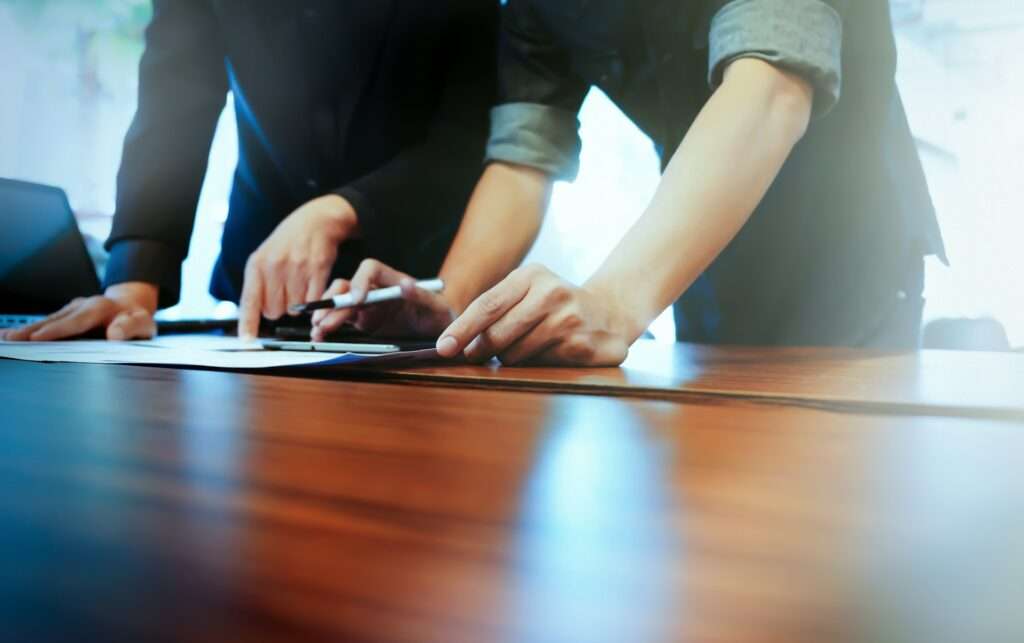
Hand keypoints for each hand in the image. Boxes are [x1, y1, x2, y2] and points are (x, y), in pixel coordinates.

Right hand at [0, 282, 157, 341]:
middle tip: (12, 339)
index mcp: (101, 308)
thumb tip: (114, 334)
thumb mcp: (144, 324)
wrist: (130, 305)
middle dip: (33, 330)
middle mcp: (83, 305)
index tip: (38, 338)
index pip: (77, 321)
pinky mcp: (66, 314)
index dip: (57, 330)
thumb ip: (131, 327)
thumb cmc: (137, 319)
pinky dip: (29, 330)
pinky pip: (47, 323)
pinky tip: (10, 336)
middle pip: (55, 320)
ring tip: (6, 338)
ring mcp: (72, 309)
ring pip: (47, 320)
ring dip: (26, 330)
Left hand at [238, 194, 357, 339]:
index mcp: (257, 264)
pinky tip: (311, 286)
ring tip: (298, 286)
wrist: (315, 222)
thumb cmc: (287, 243)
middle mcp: (275, 266)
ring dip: (297, 304)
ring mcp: (297, 268)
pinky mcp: (318, 269)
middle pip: (274, 311)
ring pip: (295, 309)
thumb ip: (258, 283)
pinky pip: (313, 301)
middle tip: (284, 293)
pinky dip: (313, 300)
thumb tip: (255, 314)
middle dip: (279, 308)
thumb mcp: (264, 257)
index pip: (250, 301)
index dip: (248, 323)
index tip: (247, 341)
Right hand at [311, 259, 454, 341]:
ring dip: (326, 314)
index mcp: (393, 280)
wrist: (440, 331)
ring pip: (340, 304)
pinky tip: (320, 335)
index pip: (371, 270)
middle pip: (348, 287)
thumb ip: (423, 296)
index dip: (361, 281)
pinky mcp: (363, 322)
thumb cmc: (441, 314)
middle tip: (323, 320)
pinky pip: (341, 320)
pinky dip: (328, 326)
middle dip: (334, 302)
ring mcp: (367, 306)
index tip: (358, 300)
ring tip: (318, 330)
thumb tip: (407, 286)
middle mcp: (376, 290)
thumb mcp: (437, 306)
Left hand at [434, 264, 637, 365]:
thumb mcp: (528, 290)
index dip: (462, 329)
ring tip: (525, 346)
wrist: (610, 311)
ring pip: (516, 354)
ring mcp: (569, 320)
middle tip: (476, 355)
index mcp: (532, 275)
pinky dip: (535, 364)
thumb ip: (496, 309)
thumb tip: (455, 342)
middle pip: (498, 334)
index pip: (488, 305)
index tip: (444, 348)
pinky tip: (547, 352)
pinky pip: (539, 365)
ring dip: (510, 358)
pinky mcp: (581, 346)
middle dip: (480, 349)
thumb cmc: (554, 303)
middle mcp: (552, 294)